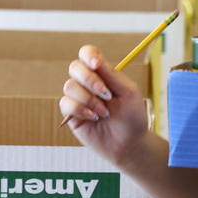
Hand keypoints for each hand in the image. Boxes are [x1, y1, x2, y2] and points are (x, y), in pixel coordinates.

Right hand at [60, 45, 150, 167]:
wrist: (129, 143)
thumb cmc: (132, 117)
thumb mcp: (128, 92)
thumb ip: (112, 75)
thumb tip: (96, 59)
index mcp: (103, 74)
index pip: (88, 54)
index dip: (89, 55)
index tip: (97, 64)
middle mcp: (88, 83)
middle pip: (75, 67)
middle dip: (90, 80)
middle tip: (106, 94)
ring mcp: (78, 98)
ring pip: (70, 86)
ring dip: (89, 99)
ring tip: (104, 112)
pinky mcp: (71, 114)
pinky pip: (65, 103)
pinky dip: (81, 109)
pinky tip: (94, 118)